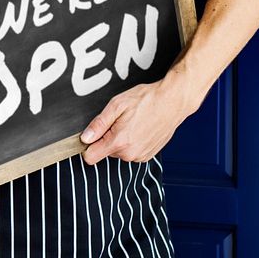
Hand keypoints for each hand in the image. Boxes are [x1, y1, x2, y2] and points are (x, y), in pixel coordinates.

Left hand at [79, 71, 196, 164]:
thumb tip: (85, 138)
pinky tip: (140, 128)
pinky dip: (132, 142)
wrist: (173, 101)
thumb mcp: (117, 105)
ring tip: (132, 123)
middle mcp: (130, 154)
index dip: (87, 145)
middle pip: (105, 153)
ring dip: (120, 140)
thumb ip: (99, 124)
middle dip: (107, 138)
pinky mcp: (148, 155)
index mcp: (119, 142)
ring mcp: (140, 156)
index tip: (92, 134)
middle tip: (118, 121)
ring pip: (119, 153)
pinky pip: (131, 152)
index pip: (90, 157)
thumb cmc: (147, 100)